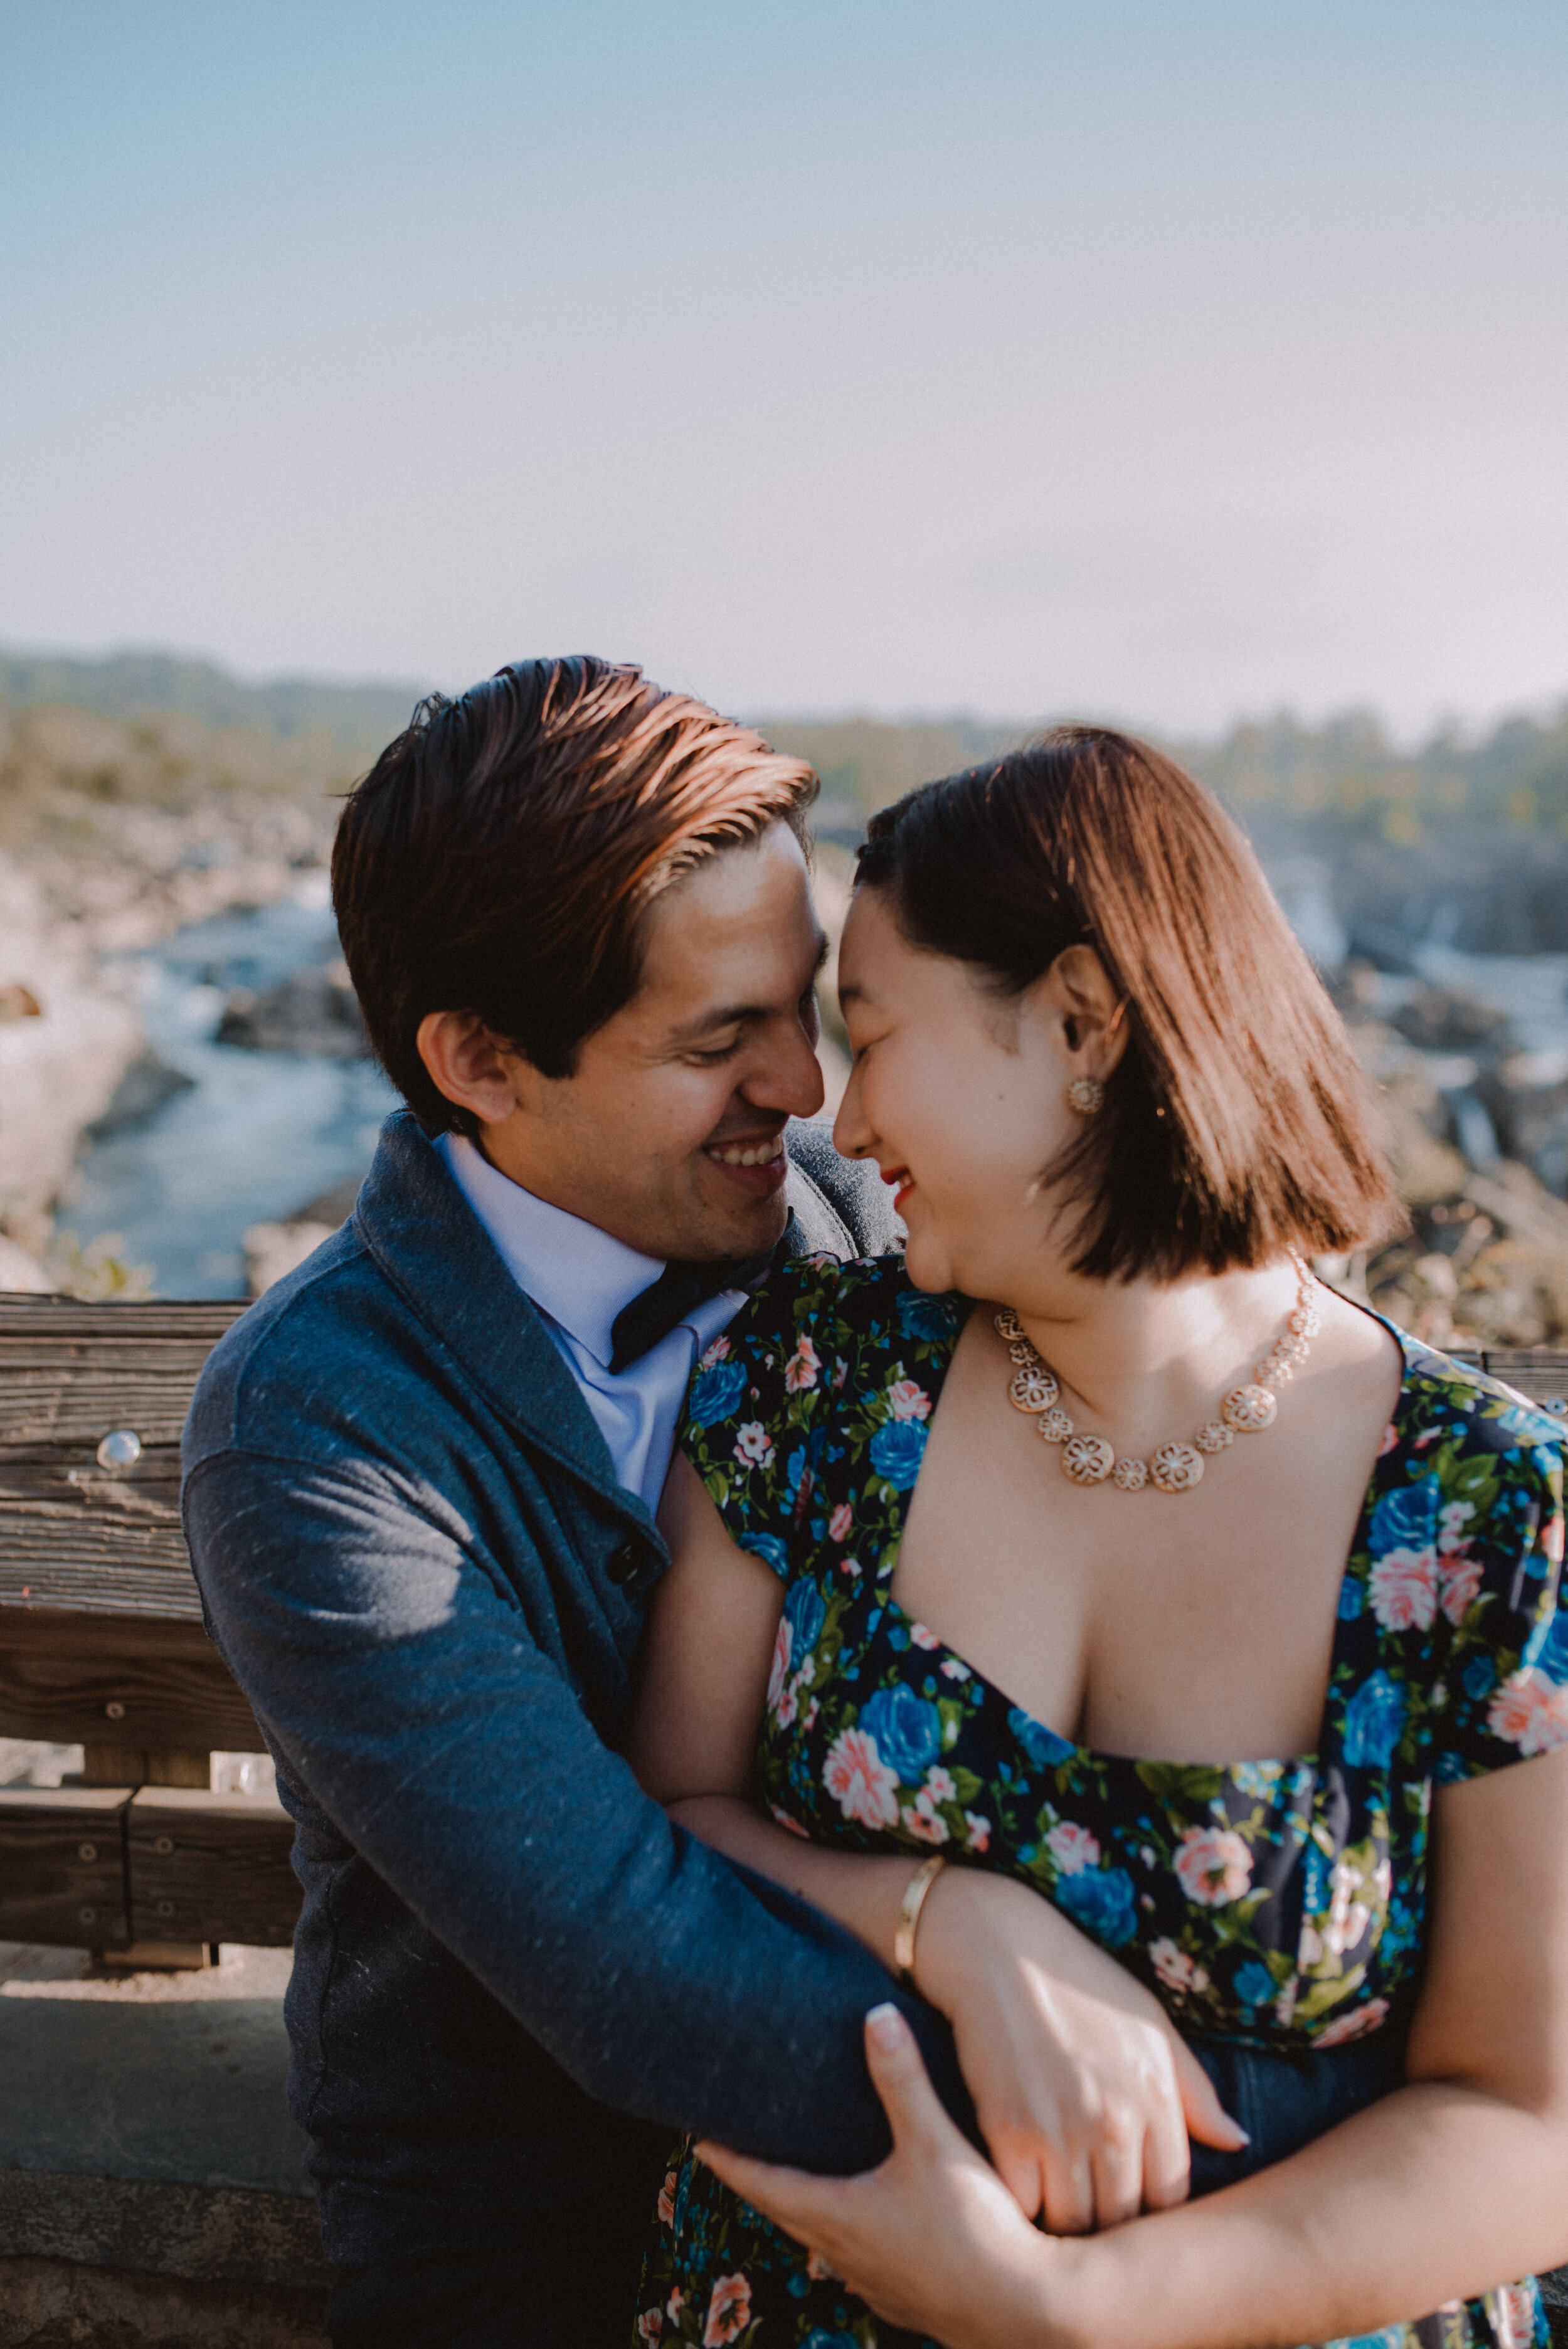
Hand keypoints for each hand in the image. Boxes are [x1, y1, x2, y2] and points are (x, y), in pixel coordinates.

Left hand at [699, 2003, 1076, 2348]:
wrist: (1028, 2311)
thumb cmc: (977, 2229)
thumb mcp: (935, 2144)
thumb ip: (904, 2080)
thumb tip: (877, 2017)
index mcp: (838, 2216)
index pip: (762, 2183)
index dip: (728, 2158)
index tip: (698, 2136)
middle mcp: (845, 2254)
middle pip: (784, 2211)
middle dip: (759, 2180)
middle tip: (737, 2149)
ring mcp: (875, 2282)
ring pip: (821, 2240)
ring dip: (804, 2209)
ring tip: (801, 2178)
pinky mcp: (906, 2295)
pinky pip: (858, 2261)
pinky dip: (846, 2235)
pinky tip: (868, 2224)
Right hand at [913, 1866, 1246, 2231]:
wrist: (1000, 1947)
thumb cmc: (1081, 1983)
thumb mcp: (1152, 2024)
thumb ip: (1196, 2091)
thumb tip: (1238, 2142)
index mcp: (1156, 2097)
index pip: (1172, 2196)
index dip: (1154, 2208)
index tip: (1132, 2199)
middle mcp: (1114, 2122)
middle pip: (1124, 2219)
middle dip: (1111, 2223)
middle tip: (1091, 2210)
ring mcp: (1060, 2131)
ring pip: (1075, 2223)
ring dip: (1067, 2224)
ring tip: (1059, 2208)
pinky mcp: (1008, 2133)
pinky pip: (1024, 2206)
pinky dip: (1024, 2209)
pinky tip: (1022, 2190)